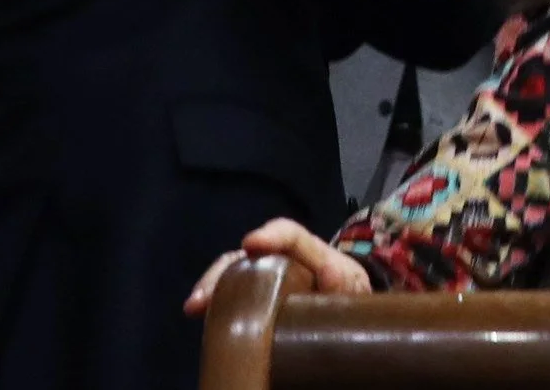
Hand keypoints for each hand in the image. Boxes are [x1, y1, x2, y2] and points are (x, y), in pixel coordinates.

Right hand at [183, 221, 370, 317]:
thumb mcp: (354, 287)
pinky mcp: (253, 294)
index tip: (252, 243)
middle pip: (248, 255)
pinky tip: (199, 314)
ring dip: (211, 285)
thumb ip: (345, 281)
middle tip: (204, 294)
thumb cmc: (348, 290)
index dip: (272, 236)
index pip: (291, 235)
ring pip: (232, 271)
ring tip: (195, 306)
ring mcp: (264, 275)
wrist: (346, 305)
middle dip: (223, 269)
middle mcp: (280, 258)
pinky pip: (229, 292)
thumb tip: (330, 273)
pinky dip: (213, 301)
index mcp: (310, 252)